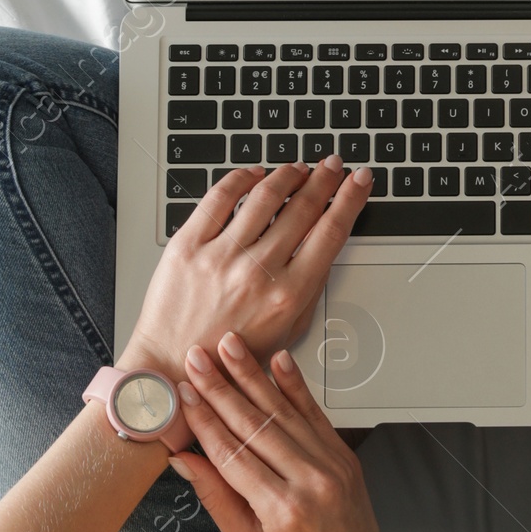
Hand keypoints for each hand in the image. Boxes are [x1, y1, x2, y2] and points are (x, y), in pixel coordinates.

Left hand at [121, 158, 371, 384]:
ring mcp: (220, 256)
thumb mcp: (287, 331)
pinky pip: (219, 198)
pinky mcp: (187, 246)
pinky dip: (241, 178)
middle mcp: (257, 272)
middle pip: (303, 208)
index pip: (331, 231)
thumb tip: (323, 246)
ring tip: (297, 168)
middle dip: (325, 179)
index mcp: (287, 295)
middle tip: (333, 166)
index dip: (350, 199)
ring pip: (264, 196)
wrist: (171, 366)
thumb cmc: (229, 355)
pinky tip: (254, 174)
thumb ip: (309, 289)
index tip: (359, 180)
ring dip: (287, 174)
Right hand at [171, 333, 386, 531]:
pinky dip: (296, 386)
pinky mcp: (343, 455)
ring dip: (253, 375)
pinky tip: (278, 360)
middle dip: (222, 387)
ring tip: (229, 345)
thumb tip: (184, 459)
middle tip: (197, 357)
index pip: (233, 454)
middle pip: (255, 424)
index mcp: (281, 510)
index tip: (183, 393)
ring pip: (284, 411)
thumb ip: (217, 498)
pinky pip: (315, 414)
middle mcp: (310, 481)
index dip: (204, 420)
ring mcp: (332, 465)